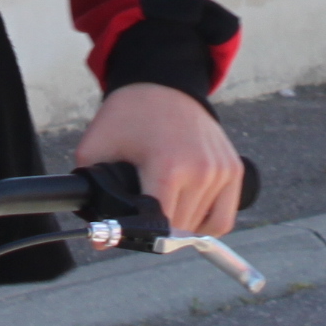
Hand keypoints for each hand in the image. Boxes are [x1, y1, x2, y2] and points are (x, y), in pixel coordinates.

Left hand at [73, 82, 243, 239]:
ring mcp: (221, 170)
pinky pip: (223, 218)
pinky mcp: (234, 169)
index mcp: (169, 167)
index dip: (137, 235)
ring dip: (181, 228)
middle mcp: (201, 170)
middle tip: (140, 217)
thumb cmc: (128, 116)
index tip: (124, 232)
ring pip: (201, 228)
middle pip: (178, 232)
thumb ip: (91, 194)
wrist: (164, 83)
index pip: (158, 229)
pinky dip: (205, 224)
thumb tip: (98, 242)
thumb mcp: (97, 148)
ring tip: (162, 208)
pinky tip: (186, 211)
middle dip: (156, 232)